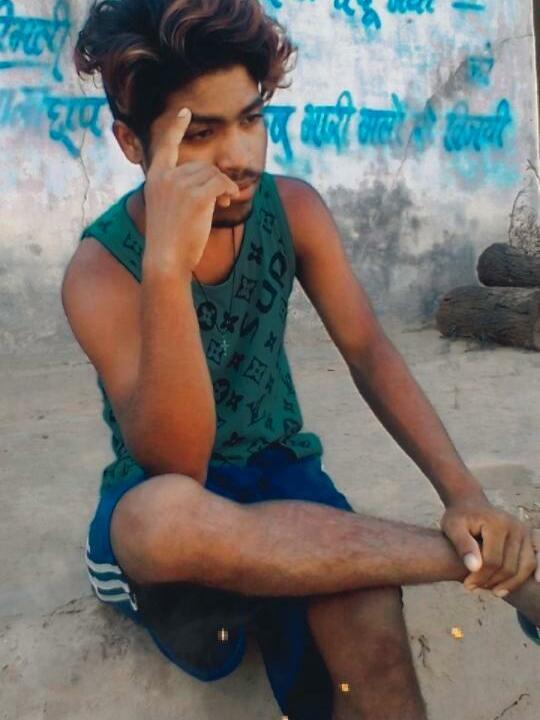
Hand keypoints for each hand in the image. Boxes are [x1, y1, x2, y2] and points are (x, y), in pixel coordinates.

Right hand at [143, 107, 240, 272]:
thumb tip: (217, 182)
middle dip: (215, 180)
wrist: (165, 260)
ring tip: (224, 202)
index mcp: (155, 179)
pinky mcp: (195, 196)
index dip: (175, 127)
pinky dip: (228, 189)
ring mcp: (179, 184)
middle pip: (201, 165)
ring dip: (224, 186)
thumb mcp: (170, 210)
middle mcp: (165, 177)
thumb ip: (184, 192)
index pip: (165, 146)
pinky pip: (220, 183)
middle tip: (223, 198)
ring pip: (212, 174)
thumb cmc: (169, 243)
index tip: (184, 111)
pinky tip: (228, 201)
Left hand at [440, 497, 536, 595]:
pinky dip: (525, 577)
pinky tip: (513, 587)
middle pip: (509, 566)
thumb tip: (474, 567)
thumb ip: (463, 545)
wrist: (471, 506)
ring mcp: (525, 532)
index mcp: (497, 523)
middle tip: (476, 588)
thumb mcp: (452, 528)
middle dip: (493, 582)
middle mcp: (515, 527)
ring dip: (509, 584)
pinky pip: (533, 562)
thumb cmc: (459, 518)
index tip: (467, 586)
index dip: (480, 577)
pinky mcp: (529, 538)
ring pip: (524, 568)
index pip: (492, 561)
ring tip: (491, 590)